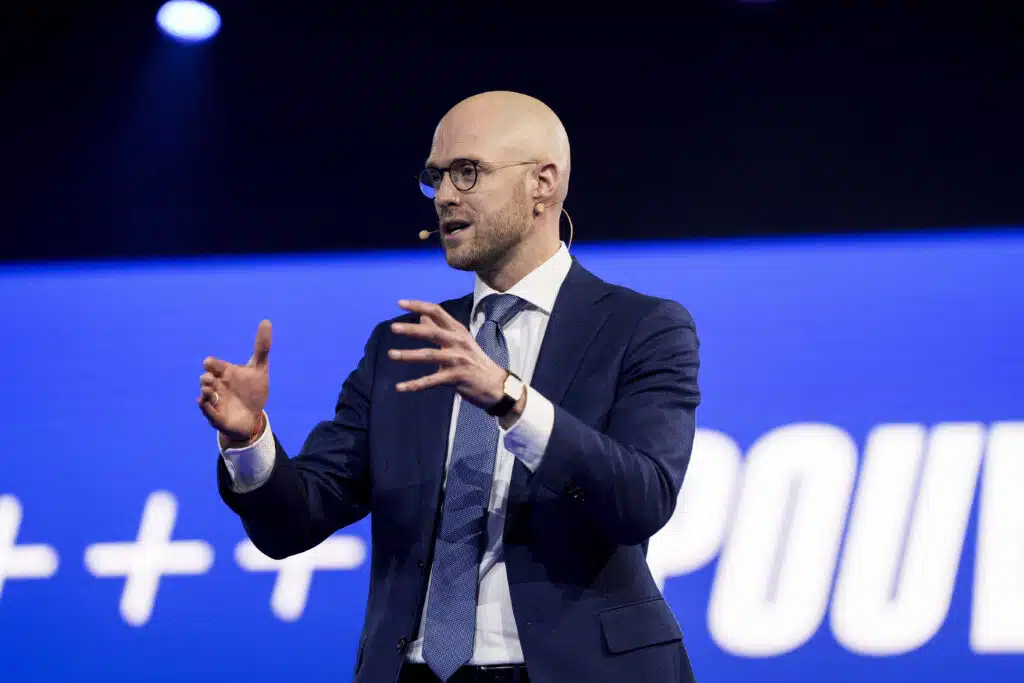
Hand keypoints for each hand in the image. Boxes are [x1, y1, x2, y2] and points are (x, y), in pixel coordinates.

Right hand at [198, 319, 271, 443]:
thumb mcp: (259, 368)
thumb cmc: (253, 390)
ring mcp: (216, 402)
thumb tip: (266, 321)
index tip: (210, 363)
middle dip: (206, 379)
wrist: (254, 416)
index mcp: (225, 373)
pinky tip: (204, 403)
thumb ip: (262, 346)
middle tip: (211, 379)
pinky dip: (206, 408)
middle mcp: (217, 386)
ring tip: (209, 391)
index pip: (213, 365)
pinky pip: (208, 413)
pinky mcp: (217, 417)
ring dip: (205, 393)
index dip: (211, 364)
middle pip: (205, 380)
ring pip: (205, 396)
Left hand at [388, 300, 507, 409]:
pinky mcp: (456, 378)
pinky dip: (415, 384)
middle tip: (392, 327)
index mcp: (458, 331)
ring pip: (429, 355)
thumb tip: (421, 316)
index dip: (418, 305)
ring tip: (391, 354)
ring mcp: (458, 360)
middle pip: (432, 332)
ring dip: (408, 355)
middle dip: (411, 330)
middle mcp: (458, 342)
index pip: (437, 312)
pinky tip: (400, 387)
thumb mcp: (460, 341)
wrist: (496, 385)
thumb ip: (440, 328)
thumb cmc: (475, 361)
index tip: (400, 303)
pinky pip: (431, 381)